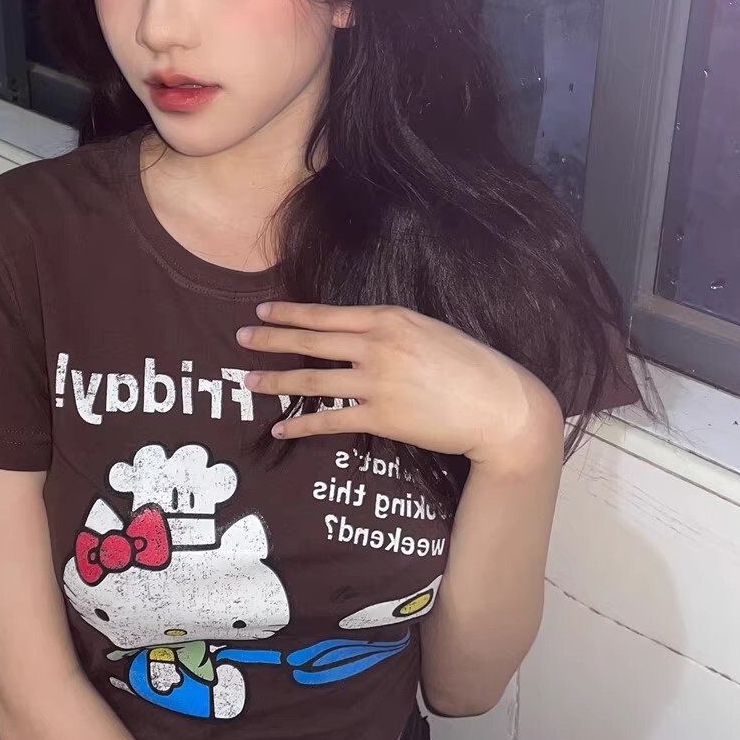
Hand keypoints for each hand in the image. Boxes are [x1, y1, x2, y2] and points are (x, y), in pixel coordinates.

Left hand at [237, 301, 561, 465]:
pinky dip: (301, 425)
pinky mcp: (380, 417)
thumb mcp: (429, 331)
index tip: (262, 312)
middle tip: (240, 339)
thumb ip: (391, 331)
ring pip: (311, 380)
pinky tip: (281, 428)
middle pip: (310, 341)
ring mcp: (376, 382)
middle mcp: (377, 346)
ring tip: (249, 382)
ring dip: (276, 381)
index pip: (326, 315)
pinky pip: (329, 421)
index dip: (290, 314)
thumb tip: (358, 335)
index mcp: (389, 319)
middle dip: (270, 340)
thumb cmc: (470, 366)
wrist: (499, 405)